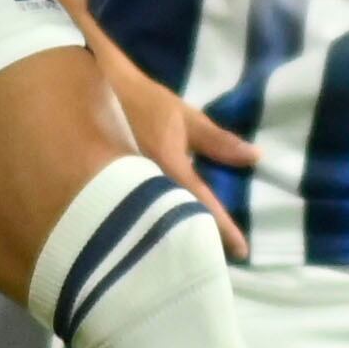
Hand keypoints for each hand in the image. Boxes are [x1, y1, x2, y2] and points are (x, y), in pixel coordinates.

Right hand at [101, 43, 255, 257]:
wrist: (93, 92)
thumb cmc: (143, 103)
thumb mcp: (183, 117)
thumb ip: (217, 140)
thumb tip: (256, 157)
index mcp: (167, 166)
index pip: (202, 202)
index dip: (224, 228)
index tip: (242, 251)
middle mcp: (144, 185)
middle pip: (176, 224)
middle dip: (197, 240)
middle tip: (217, 256)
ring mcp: (124, 192)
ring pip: (155, 224)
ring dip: (175, 236)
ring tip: (193, 251)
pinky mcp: (110, 194)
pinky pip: (137, 215)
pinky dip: (154, 224)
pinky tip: (163, 231)